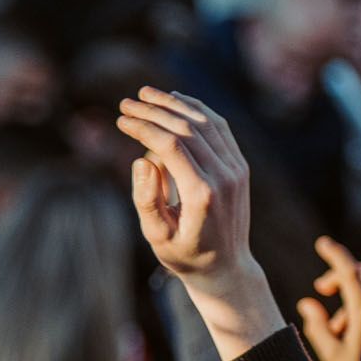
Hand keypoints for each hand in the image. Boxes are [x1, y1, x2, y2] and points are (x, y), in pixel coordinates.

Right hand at [116, 86, 285, 359]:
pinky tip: (177, 100)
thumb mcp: (156, 236)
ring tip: (146, 93)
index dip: (143, 127)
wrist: (226, 267)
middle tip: (125, 102)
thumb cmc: (184, 254)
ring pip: (205, 122)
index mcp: (202, 194)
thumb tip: (142, 160)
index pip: (171, 145)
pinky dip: (197, 110)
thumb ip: (146, 199)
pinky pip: (219, 128)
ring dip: (174, 104)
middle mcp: (224, 176)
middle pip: (187, 128)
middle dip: (154, 111)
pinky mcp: (240, 165)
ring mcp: (236, 169)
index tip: (120, 120)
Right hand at [297, 235, 360, 360]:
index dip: (336, 255)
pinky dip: (350, 311)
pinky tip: (344, 336)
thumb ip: (317, 327)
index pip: (349, 273)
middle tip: (320, 289)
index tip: (322, 243)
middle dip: (335, 276)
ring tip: (333, 330)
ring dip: (342, 300)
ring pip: (360, 291)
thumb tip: (307, 303)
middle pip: (357, 274)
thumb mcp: (332, 355)